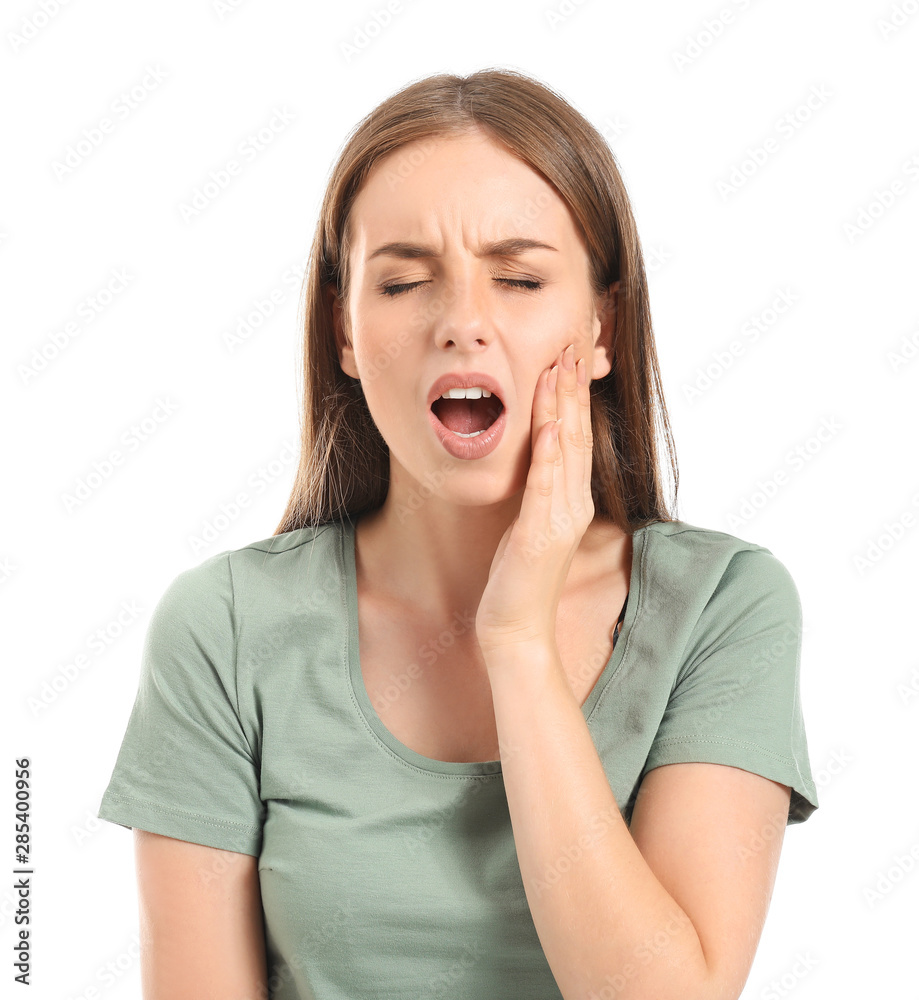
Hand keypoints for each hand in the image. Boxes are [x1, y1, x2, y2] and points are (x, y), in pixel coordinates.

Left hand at [475, 343, 594, 655]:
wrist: (515, 627)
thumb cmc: (517, 577)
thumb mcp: (527, 524)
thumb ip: (535, 490)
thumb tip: (530, 459)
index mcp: (570, 499)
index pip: (575, 436)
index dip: (573, 395)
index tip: (568, 356)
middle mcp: (574, 504)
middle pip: (578, 434)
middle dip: (572, 388)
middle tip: (572, 344)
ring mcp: (561, 520)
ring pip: (567, 452)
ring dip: (564, 407)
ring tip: (561, 368)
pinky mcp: (541, 536)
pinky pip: (547, 487)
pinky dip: (551, 454)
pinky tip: (552, 425)